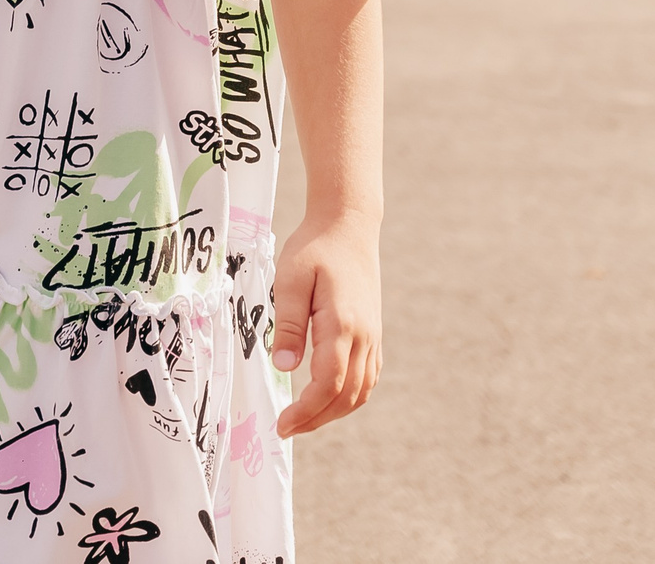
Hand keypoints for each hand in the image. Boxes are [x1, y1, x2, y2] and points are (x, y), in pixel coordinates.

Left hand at [270, 210, 381, 435]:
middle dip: (316, 419)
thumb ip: (288, 324)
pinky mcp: (373, 334)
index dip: (306, 410)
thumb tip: (283, 367)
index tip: (282, 424)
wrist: (348, 226)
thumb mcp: (291, 279)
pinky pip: (368, 378)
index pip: (328, 383)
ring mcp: (373, 337)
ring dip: (333, 412)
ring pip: (360, 391)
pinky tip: (328, 399)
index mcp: (343, 324)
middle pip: (346, 395)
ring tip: (303, 420)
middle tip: (286, 428)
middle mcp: (364, 336)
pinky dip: (349, 397)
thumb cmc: (315, 248)